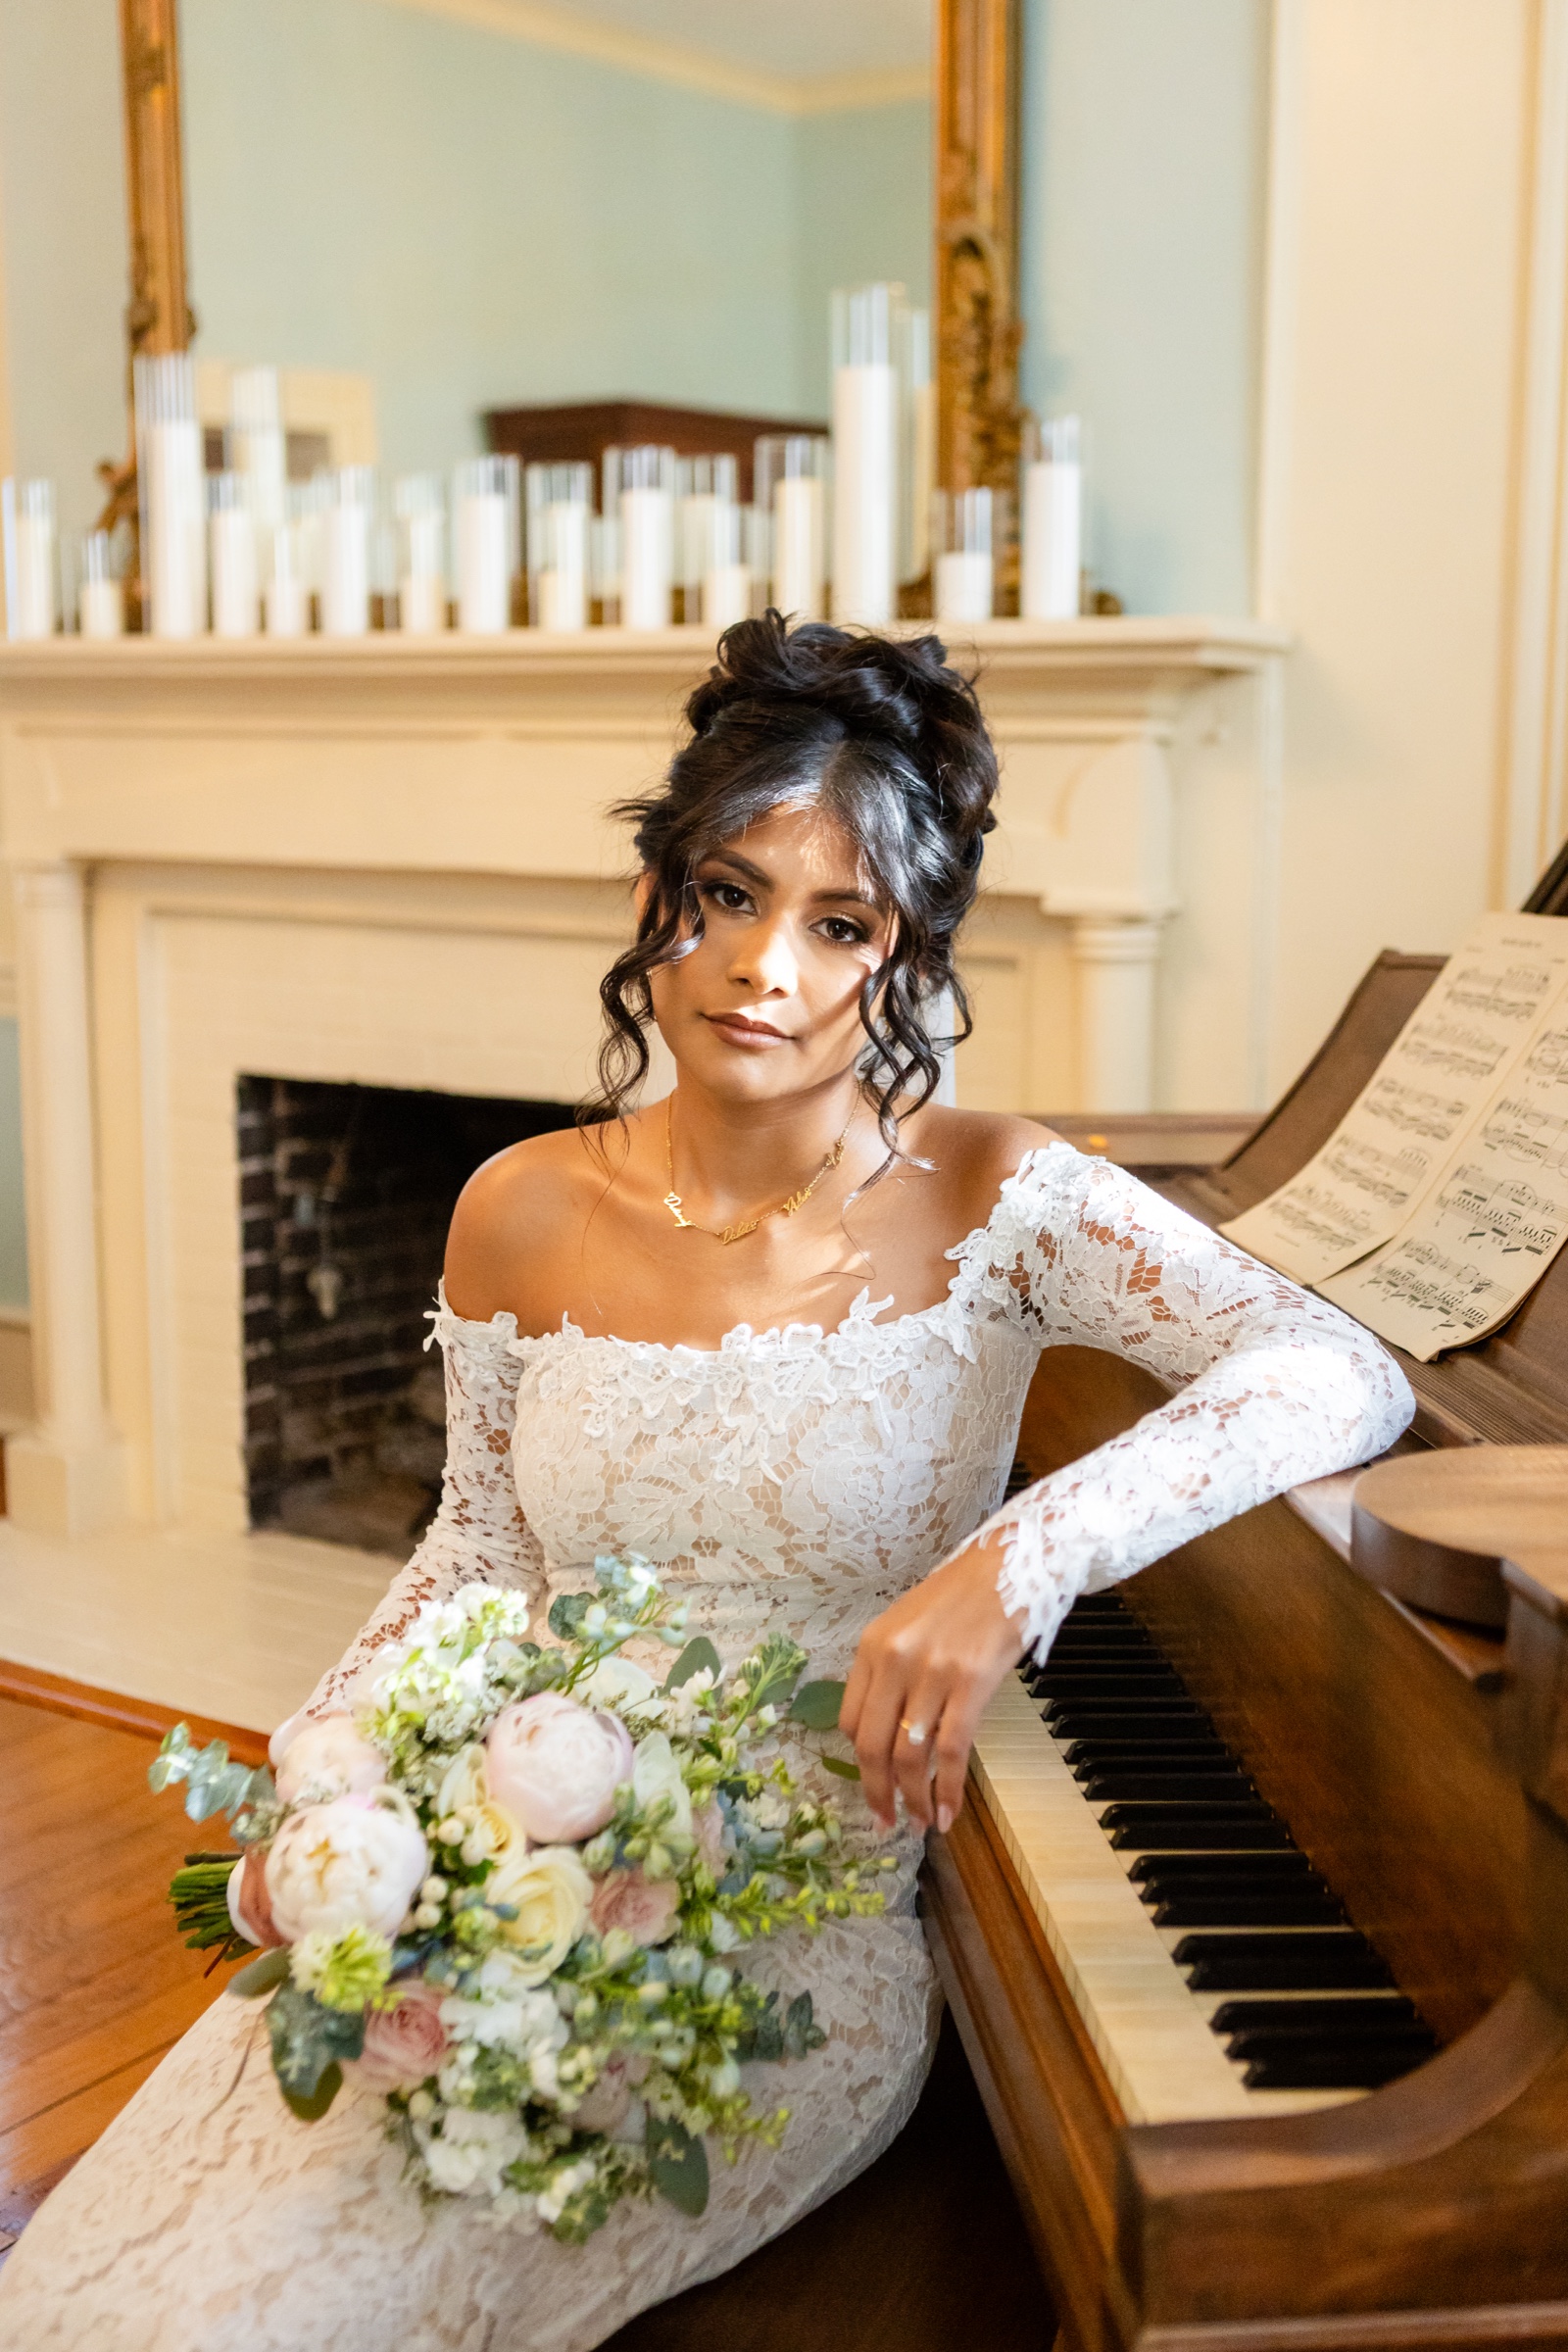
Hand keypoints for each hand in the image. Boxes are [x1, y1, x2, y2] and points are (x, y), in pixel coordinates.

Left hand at [840, 1534, 1026, 1835]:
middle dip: (877, 1793)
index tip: (872, 1785)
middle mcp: (894, 1659)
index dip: (859, 1762)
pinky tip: (948, 1812)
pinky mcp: (972, 1684)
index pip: (850, 1720)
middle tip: (885, 1824)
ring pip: (910, 1756)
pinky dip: (947, 1790)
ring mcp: (933, 1673)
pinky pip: (951, 1752)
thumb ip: (890, 1671)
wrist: (1011, 1564)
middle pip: (873, 1745)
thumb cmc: (962, 1595)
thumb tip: (888, 1729)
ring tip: (920, 1824)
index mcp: (872, 1645)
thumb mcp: (908, 1624)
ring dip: (914, 1800)